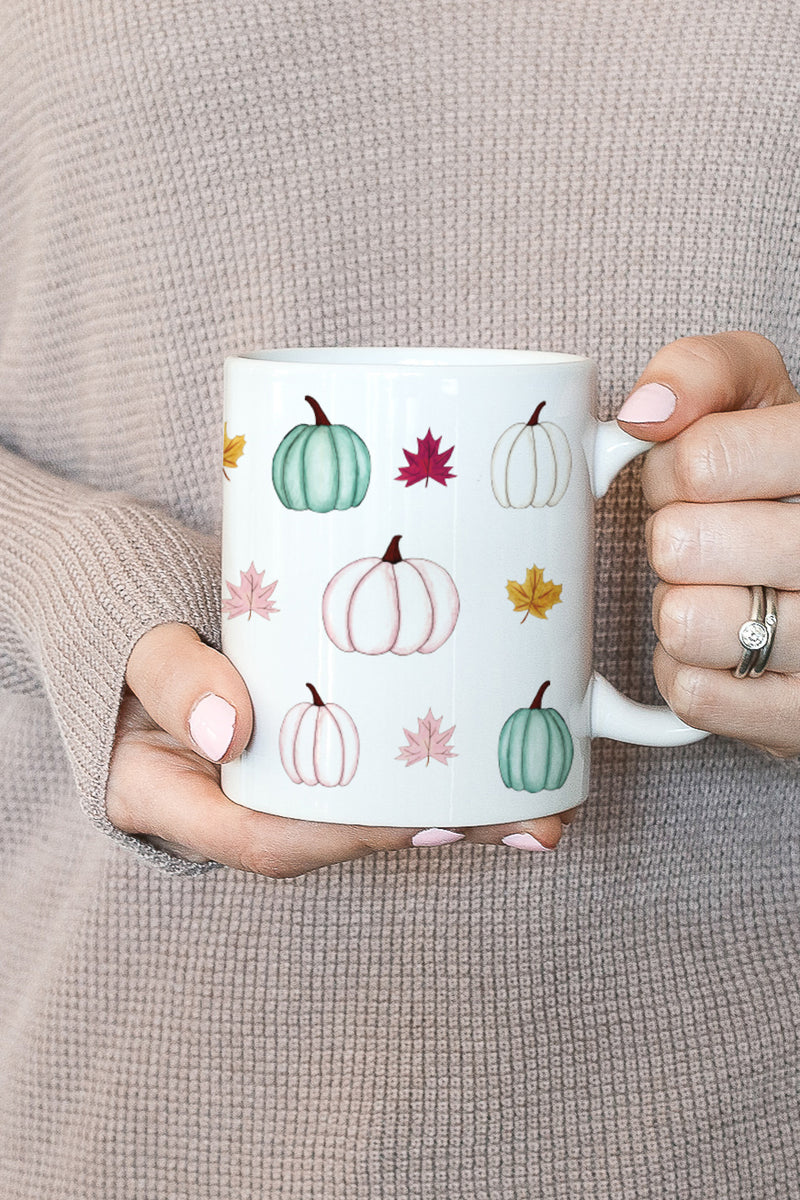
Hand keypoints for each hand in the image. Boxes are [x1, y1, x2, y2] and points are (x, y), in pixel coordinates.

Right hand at [107, 623, 573, 875]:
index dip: (349, 836)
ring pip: (364, 800)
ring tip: (548, 794)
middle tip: (532, 822)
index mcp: (173, 800)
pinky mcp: (305, 731)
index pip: (269, 841)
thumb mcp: (131, 636)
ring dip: (455, 802)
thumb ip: (170, 676)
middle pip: (339, 832)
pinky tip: (502, 745)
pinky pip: (365, 756)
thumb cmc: (114, 607)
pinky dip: (428, 756)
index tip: (424, 818)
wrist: (117, 587)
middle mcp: (232, 799)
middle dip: (437, 832)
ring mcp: (273, 767)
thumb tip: (231, 730)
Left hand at [617, 331, 799, 758]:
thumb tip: (643, 410)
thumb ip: (706, 371)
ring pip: (684, 624)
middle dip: (671, 539)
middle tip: (703, 540)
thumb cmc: (782, 485)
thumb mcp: (762, 399)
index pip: (702, 461)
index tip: (694, 477)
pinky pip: (694, 694)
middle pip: (681, 544)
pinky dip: (689, 671)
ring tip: (722, 594)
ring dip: (679, 608)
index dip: (671, 470)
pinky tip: (728, 650)